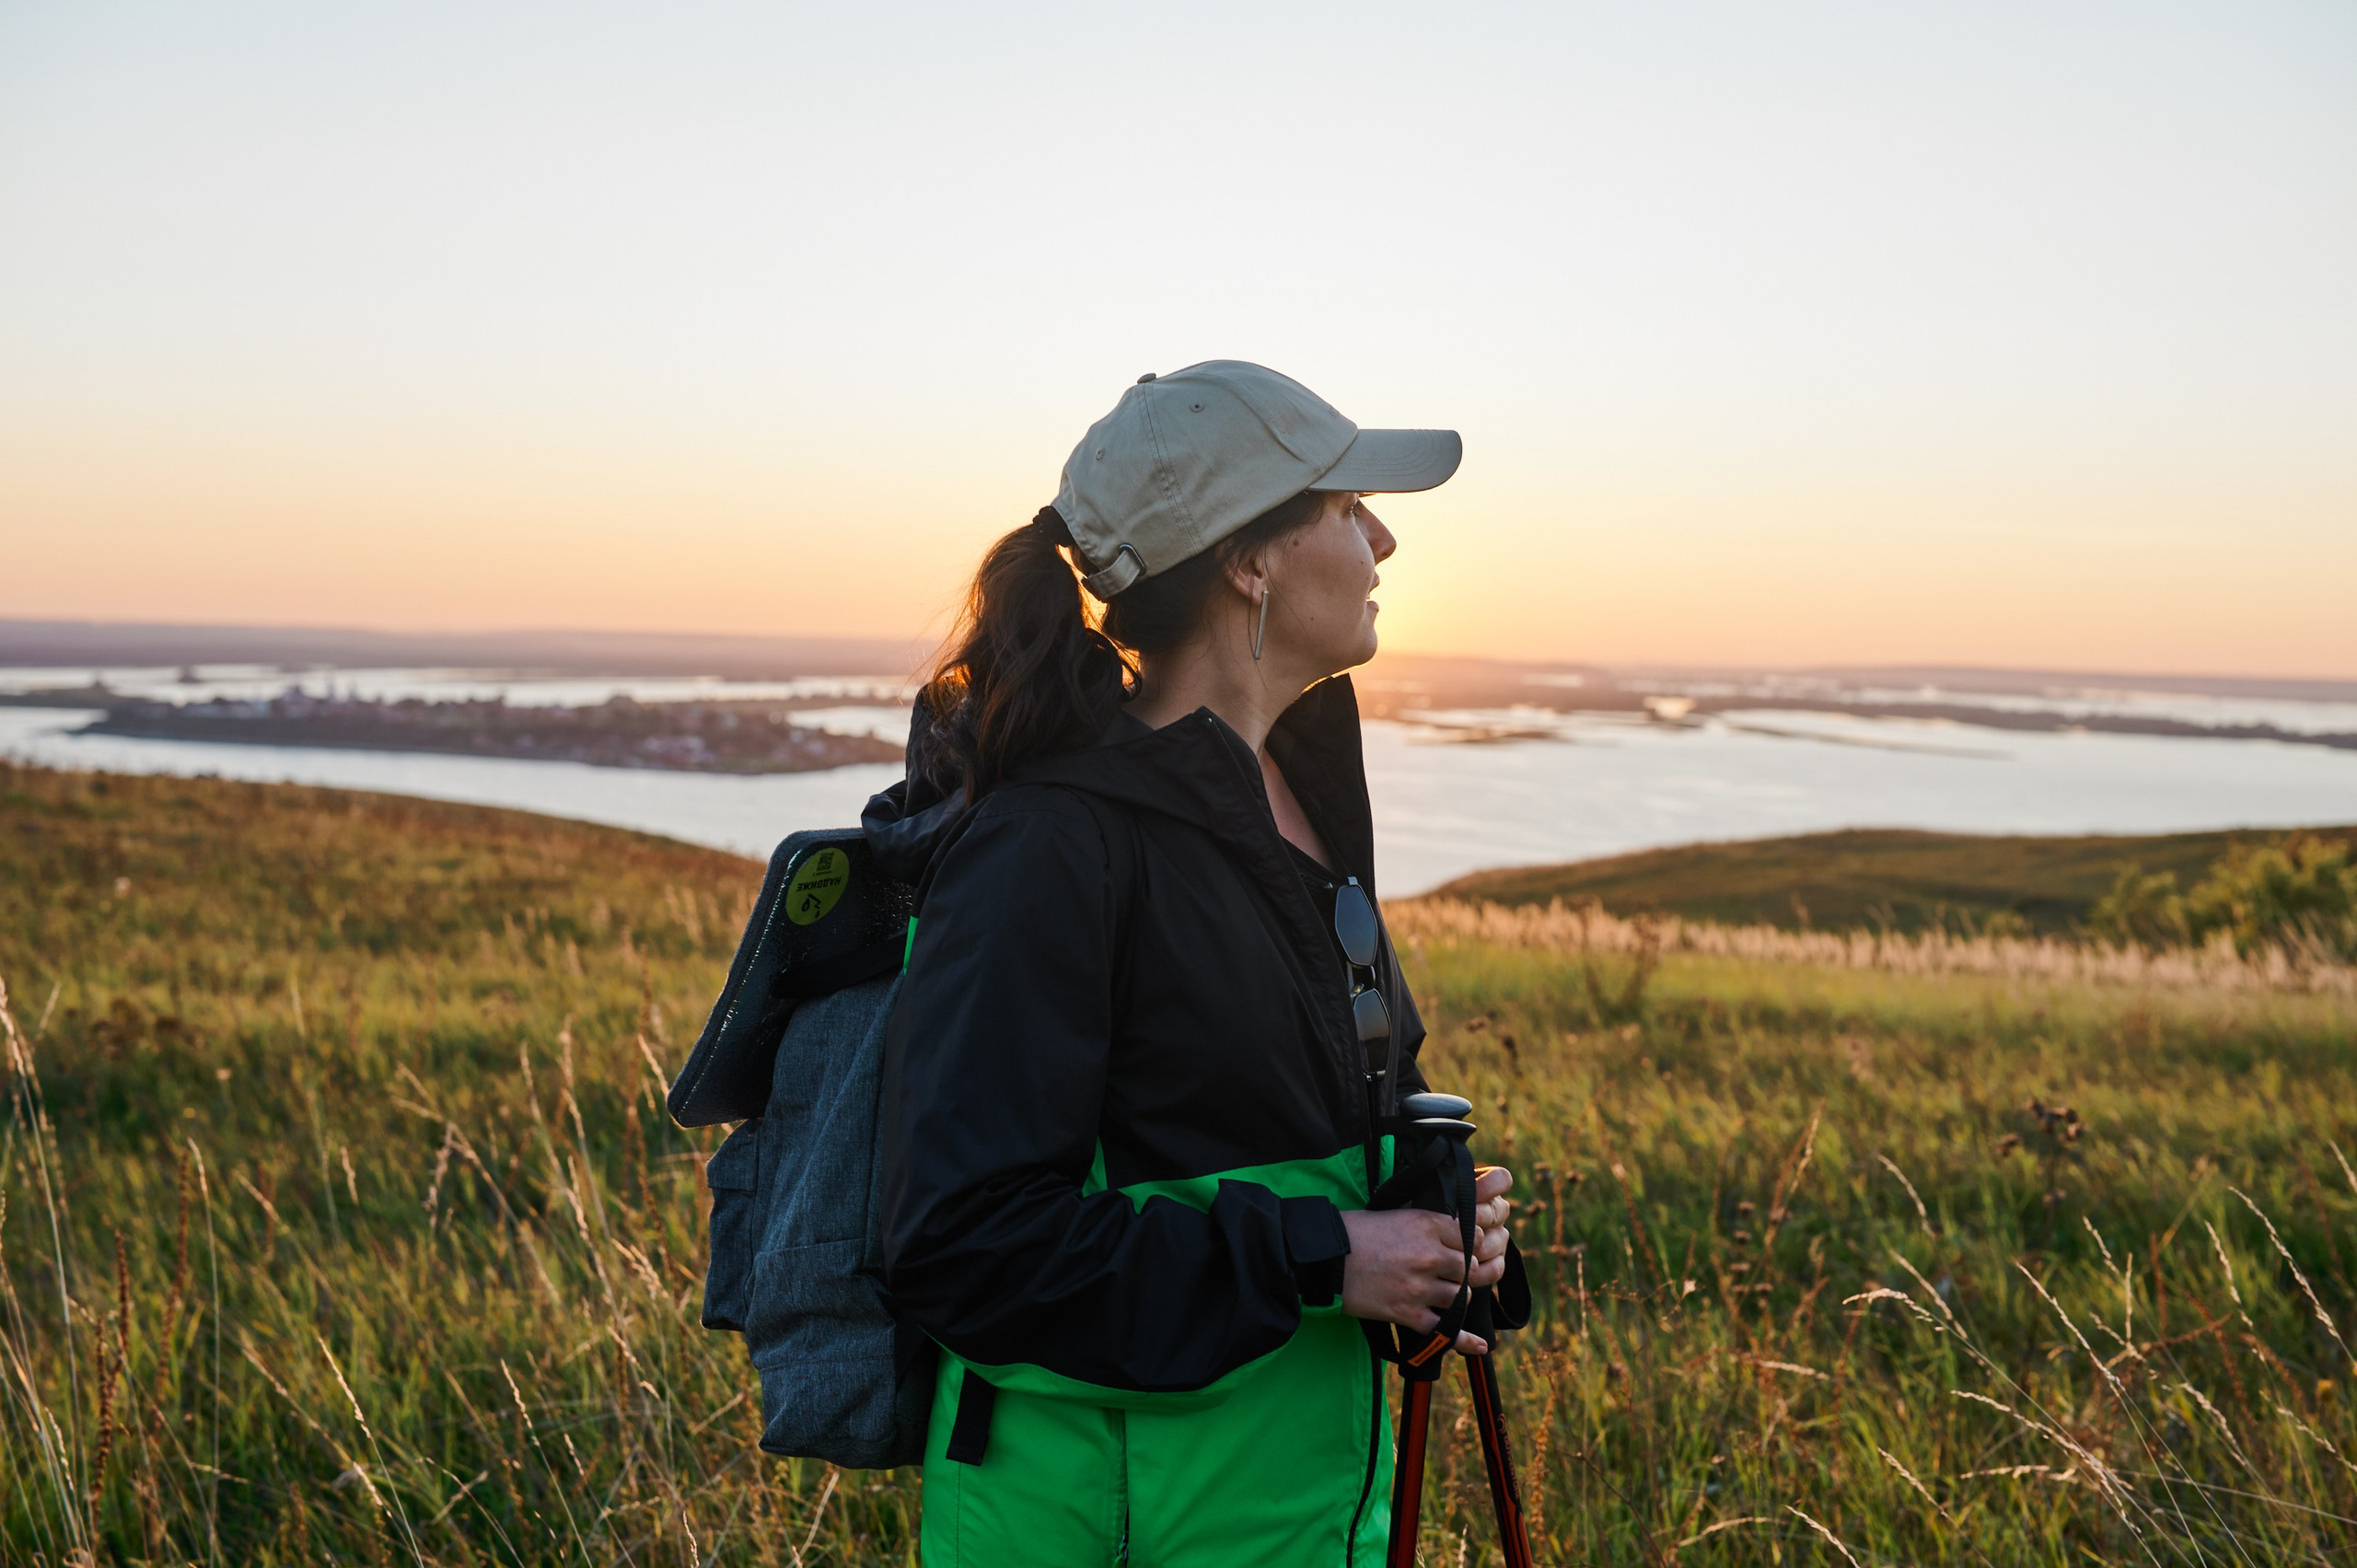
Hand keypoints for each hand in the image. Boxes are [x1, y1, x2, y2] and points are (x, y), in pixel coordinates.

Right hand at [1340, 1165, 1514, 1355]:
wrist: (1325, 1257)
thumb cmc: (1355, 1232)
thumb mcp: (1398, 1215)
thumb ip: (1429, 1226)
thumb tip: (1454, 1236)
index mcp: (1428, 1225)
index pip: (1474, 1238)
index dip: (1473, 1246)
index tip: (1467, 1250)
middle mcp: (1430, 1255)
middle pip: (1471, 1270)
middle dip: (1466, 1274)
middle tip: (1455, 1275)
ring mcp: (1420, 1286)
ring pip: (1462, 1298)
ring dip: (1457, 1299)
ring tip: (1444, 1296)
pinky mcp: (1407, 1313)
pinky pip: (1445, 1330)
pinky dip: (1464, 1340)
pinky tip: (1479, 1345)